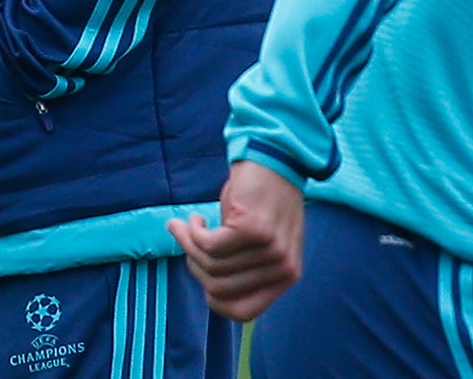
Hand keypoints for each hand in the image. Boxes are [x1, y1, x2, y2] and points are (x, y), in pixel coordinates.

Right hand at [169, 159, 304, 320]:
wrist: (274, 159)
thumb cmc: (260, 200)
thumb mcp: (261, 242)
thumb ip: (244, 266)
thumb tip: (208, 286)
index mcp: (286, 276)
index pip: (244, 312)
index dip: (214, 300)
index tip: (201, 277)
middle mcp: (282, 268)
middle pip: (220, 288)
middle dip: (194, 266)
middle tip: (186, 242)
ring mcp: (270, 250)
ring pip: (211, 265)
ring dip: (189, 244)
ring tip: (186, 226)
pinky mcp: (252, 229)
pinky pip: (209, 244)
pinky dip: (193, 232)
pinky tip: (196, 219)